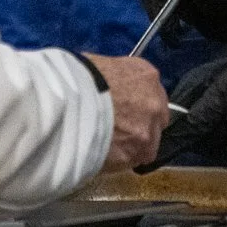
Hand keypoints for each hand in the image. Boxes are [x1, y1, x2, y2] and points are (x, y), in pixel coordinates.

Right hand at [82, 53, 170, 173]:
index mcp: (147, 76)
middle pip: (156, 119)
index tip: (125, 110)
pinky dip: (119, 160)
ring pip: (147, 143)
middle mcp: (155, 103)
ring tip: (107, 146)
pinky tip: (102, 155)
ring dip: (131, 145)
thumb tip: (109, 90)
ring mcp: (148, 131)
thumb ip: (115, 80)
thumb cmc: (79, 78)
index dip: (138, 104)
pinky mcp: (135, 155)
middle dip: (141, 124)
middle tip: (119, 129)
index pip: (152, 92)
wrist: (70, 102)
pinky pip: (131, 161)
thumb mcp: (102, 66)